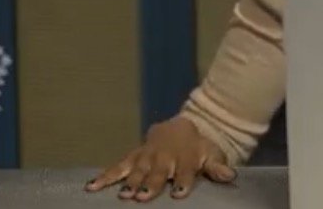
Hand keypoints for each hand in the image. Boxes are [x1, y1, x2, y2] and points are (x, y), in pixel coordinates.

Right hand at [84, 115, 235, 201]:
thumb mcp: (212, 155)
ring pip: (136, 169)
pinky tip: (91, 187)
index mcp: (186, 157)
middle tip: (143, 196)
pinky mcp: (132, 156)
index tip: (179, 193)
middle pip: (158, 171)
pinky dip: (104, 176)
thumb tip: (230, 176)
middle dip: (151, 183)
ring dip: (130, 181)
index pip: (186, 170)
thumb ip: (219, 167)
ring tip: (123, 195)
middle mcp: (164, 157)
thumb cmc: (197, 148)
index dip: (183, 180)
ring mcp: (146, 156)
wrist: (181, 127)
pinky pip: (117, 166)